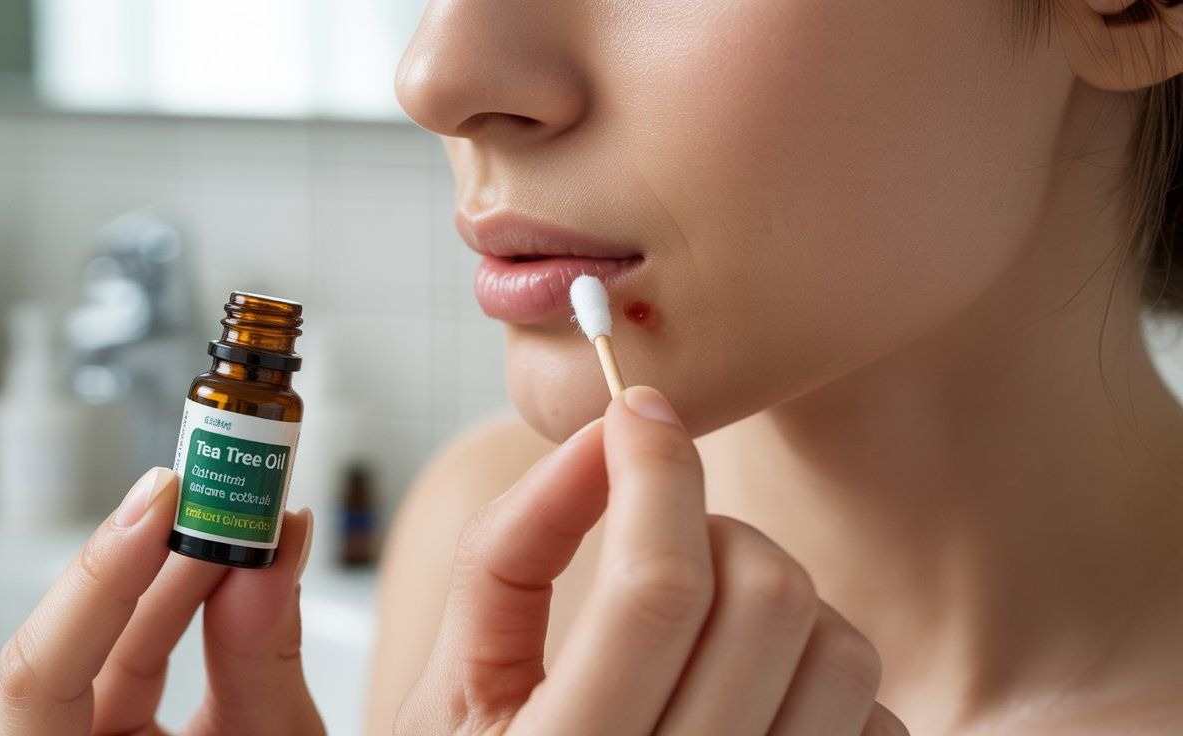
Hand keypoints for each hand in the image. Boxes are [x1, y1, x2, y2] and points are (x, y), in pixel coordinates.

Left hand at [0, 467, 323, 735]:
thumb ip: (260, 657)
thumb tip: (270, 550)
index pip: (42, 672)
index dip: (97, 577)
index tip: (165, 501)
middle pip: (76, 637)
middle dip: (154, 551)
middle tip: (220, 479)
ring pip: (114, 634)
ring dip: (186, 566)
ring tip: (248, 508)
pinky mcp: (115, 722)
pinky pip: (144, 648)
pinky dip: (196, 600)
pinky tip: (240, 556)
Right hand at [396, 386, 908, 734]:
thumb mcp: (456, 681)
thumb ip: (504, 555)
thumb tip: (595, 439)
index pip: (657, 589)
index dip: (656, 467)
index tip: (637, 411)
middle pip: (768, 601)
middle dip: (714, 526)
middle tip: (664, 534)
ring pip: (840, 649)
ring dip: (775, 596)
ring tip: (707, 619)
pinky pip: (875, 717)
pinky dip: (819, 675)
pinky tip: (751, 690)